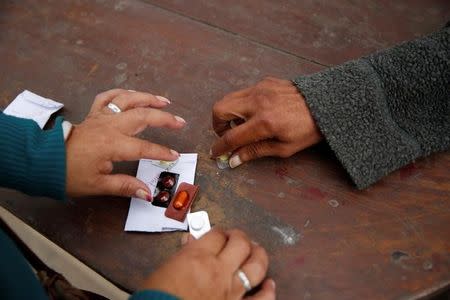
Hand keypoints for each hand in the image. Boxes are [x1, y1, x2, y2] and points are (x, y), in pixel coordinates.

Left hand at [65, 89, 185, 199]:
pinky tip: (132, 94)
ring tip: (164, 100)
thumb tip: (147, 192)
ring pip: (128, 100)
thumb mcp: (97, 185)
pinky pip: (108, 97)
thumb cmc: (69, 174)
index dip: (161, 152)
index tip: (174, 156)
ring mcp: (101, 117)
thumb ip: (124, 186)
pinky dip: (122, 93)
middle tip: (180, 121)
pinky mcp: (93, 114)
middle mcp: (110, 126)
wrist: (44, 160)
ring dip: (148, 98)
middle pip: (142, 115)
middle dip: (164, 118)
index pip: (144, 147)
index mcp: (112, 145)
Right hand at [141, 229, 274, 299]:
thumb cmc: (157, 297)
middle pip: (240, 243)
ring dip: (259, 256)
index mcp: (197, 257)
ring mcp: (231, 291)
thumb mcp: (164, 271)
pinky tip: (269, 284)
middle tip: (238, 238)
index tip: (219, 234)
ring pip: (256, 266)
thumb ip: (181, 255)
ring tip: (257, 252)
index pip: (217, 234)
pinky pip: (261, 299)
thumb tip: (190, 243)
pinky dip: (268, 290)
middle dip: (240, 237)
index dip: (220, 231)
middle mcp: (218, 271)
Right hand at [211, 77, 321, 167]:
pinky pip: (244, 93)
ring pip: (229, 98)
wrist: (327, 104)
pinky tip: (257, 113)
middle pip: (220, 110)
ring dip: (229, 114)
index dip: (219, 147)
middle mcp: (258, 102)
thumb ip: (255, 151)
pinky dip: (243, 104)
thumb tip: (233, 160)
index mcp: (264, 122)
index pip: (231, 137)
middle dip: (218, 125)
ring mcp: (260, 88)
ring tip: (243, 125)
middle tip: (228, 135)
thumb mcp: (284, 147)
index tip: (216, 153)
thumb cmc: (308, 129)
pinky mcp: (265, 82)